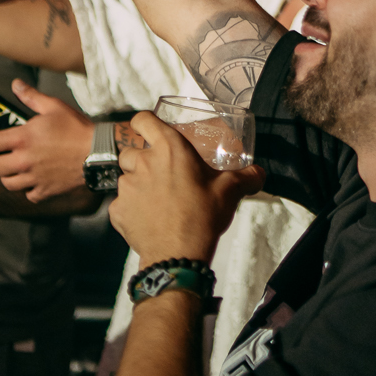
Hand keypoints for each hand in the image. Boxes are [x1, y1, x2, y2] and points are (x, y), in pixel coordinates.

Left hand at [0, 81, 93, 199]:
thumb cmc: (76, 127)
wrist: (98, 152)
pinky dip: (28, 188)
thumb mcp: (54, 106)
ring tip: (15, 168)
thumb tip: (16, 84)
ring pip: (6, 183)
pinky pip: (27, 194)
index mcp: (23, 138)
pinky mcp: (44, 190)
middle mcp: (23, 160)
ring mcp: (33, 177)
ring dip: (7, 176)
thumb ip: (31, 97)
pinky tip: (34, 179)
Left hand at [109, 111, 262, 266]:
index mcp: (170, 149)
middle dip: (140, 159)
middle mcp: (143, 163)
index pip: (143, 120)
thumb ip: (247, 176)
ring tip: (156, 200)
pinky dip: (131, 210)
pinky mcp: (117, 211)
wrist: (178, 255)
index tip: (150, 131)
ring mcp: (126, 187)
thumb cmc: (204, 216)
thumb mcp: (231, 191)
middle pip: (130, 151)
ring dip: (137, 185)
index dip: (144, 123)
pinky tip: (147, 220)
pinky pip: (120, 205)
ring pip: (125, 179)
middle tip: (159, 173)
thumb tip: (259, 173)